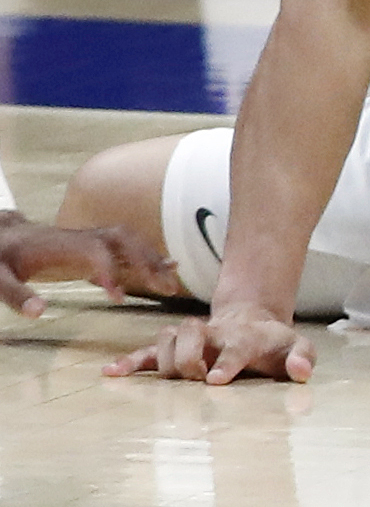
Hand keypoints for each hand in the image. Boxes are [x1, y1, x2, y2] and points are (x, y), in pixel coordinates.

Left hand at [0, 211, 178, 316]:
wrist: (3, 239)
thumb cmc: (0, 260)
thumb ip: (16, 295)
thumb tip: (39, 311)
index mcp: (62, 246)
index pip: (96, 251)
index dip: (111, 270)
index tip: (118, 298)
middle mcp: (82, 239)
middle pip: (123, 241)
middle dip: (147, 261)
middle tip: (165, 287)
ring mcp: (89, 241)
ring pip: (129, 242)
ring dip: (152, 259)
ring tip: (171, 282)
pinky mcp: (92, 249)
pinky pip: (126, 249)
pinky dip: (148, 257)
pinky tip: (165, 267)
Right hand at [105, 303, 315, 383]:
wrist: (251, 321)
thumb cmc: (273, 343)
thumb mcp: (297, 347)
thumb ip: (303, 358)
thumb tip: (301, 373)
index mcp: (244, 336)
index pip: (235, 346)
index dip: (226, 361)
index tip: (215, 380)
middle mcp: (213, 333)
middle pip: (192, 335)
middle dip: (189, 358)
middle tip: (196, 379)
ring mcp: (192, 338)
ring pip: (168, 337)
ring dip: (166, 358)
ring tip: (172, 379)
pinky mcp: (175, 347)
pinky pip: (147, 350)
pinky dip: (130, 361)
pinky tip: (111, 373)